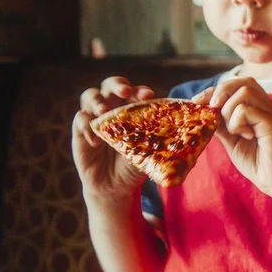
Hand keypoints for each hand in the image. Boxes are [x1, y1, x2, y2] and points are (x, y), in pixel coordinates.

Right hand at [72, 77, 154, 197]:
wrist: (116, 186)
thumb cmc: (136, 164)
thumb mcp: (152, 151)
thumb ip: (165, 136)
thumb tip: (190, 120)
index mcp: (132, 109)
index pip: (135, 93)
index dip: (140, 91)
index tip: (148, 95)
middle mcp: (113, 108)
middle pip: (111, 85)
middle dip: (117, 85)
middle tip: (125, 91)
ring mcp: (95, 117)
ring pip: (90, 96)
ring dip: (97, 100)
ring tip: (104, 111)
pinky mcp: (80, 130)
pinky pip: (80, 120)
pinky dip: (87, 127)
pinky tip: (96, 141)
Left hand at [193, 77, 271, 192]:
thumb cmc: (259, 163)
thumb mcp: (232, 141)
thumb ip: (222, 125)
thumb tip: (203, 112)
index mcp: (259, 108)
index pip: (237, 85)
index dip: (214, 90)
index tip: (198, 103)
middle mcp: (267, 107)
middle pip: (242, 82)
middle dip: (220, 92)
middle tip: (212, 111)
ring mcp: (271, 114)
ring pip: (244, 91)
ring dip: (229, 110)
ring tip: (234, 131)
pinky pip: (247, 110)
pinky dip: (237, 122)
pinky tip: (244, 136)